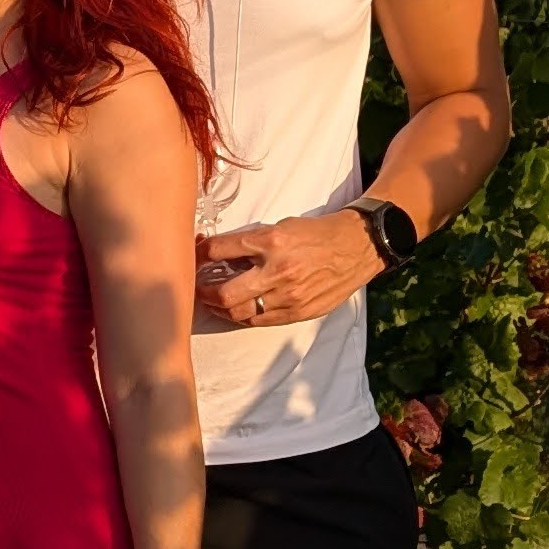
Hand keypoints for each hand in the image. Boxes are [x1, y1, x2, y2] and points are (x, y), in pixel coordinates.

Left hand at [196, 207, 385, 333]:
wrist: (357, 247)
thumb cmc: (316, 234)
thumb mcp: (281, 227)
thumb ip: (251, 242)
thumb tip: (217, 253)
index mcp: (271, 241)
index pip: (220, 251)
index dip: (199, 255)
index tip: (192, 257)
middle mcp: (277, 270)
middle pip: (224, 293)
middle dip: (203, 292)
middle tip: (196, 289)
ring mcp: (289, 295)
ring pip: (239, 312)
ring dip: (220, 309)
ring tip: (213, 302)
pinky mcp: (298, 312)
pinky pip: (260, 321)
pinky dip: (242, 316)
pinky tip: (236, 310)